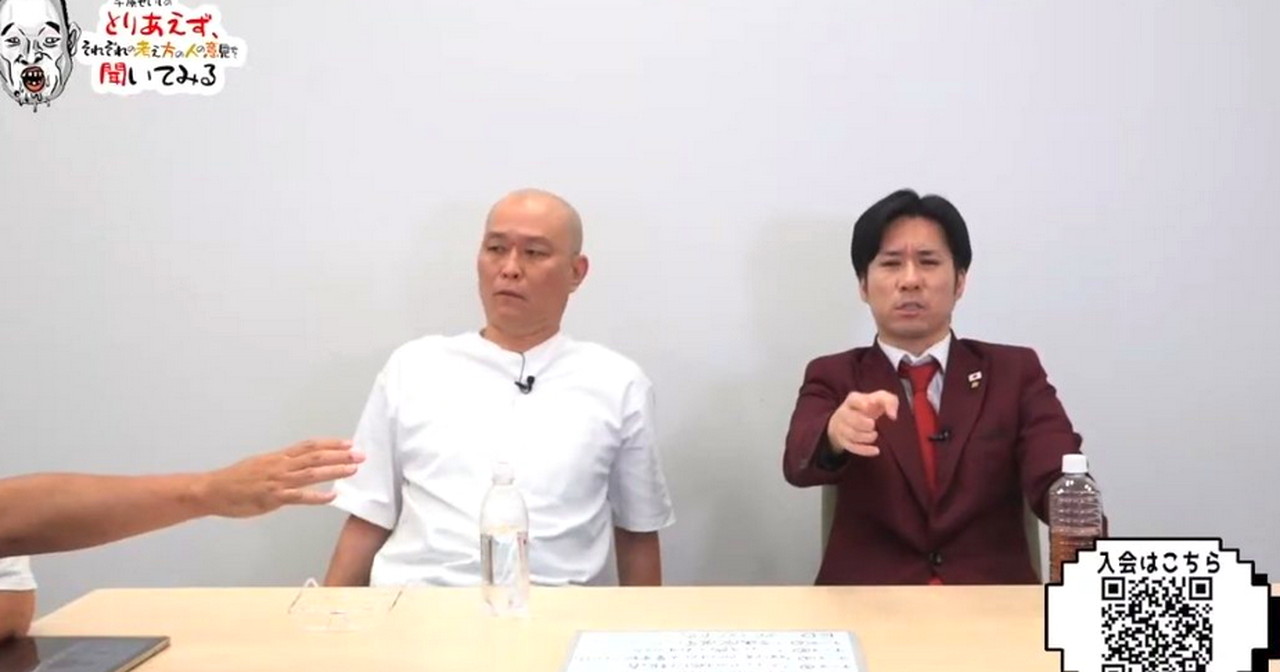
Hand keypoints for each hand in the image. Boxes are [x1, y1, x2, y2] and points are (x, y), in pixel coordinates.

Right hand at [198, 438, 362, 517]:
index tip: (348, 442)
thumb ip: (281, 464)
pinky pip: (299, 496)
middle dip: (340, 455)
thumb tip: (298, 463)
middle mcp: (280, 466)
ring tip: (353, 469)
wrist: (213, 490)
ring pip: (311, 473)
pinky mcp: (272, 498)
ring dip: (334, 470)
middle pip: (315, 456)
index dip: (330, 443)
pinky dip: (317, 496)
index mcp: (278, 457)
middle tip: (360, 454)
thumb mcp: (261, 464)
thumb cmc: (236, 480)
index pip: (309, 446)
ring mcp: (277, 481)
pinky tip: (332, 496)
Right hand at [825, 390, 898, 456]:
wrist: (851, 420)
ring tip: (874, 434)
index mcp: (853, 400)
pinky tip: (876, 450)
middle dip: (863, 423)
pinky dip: (865, 450)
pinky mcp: (844, 441)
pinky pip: (852, 447)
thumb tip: (892, 415)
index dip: (860, 403)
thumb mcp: (880, 399)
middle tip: (872, 424)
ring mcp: (842, 428)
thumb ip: (890, 402)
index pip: (854, 399)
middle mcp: (844, 413)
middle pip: (850, 418)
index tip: (868, 406)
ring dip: (866, 436)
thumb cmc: (869, 408)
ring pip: (852, 434)